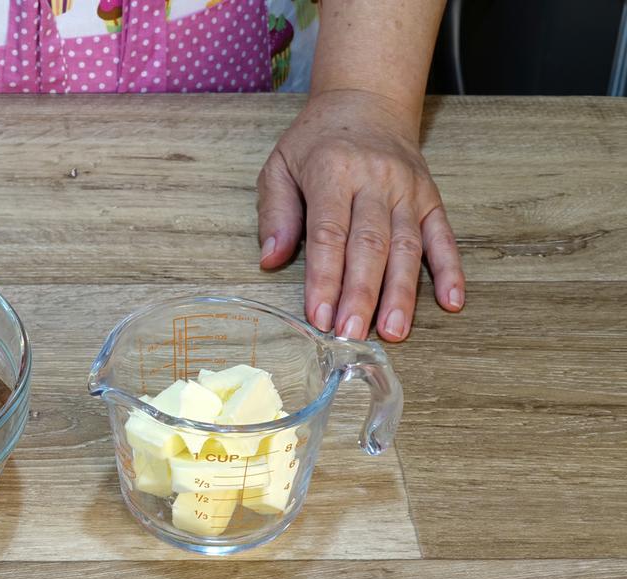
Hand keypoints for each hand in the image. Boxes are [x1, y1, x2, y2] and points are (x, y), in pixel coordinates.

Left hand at [256, 89, 463, 341]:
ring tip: (393, 331)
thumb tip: (270, 259)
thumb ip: (275, 213)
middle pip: (370, 245)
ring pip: (407, 247)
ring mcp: (408, 190)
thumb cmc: (316, 142)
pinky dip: (450, 270)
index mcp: (333, 172)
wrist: (366, 101)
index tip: (318, 316)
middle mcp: (375, 181)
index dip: (325, 278)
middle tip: (351, 334)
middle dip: (361, 294)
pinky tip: (451, 302)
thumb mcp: (280, 165)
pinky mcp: (431, 198)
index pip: (330, 234)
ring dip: (401, 292)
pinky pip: (443, 236)